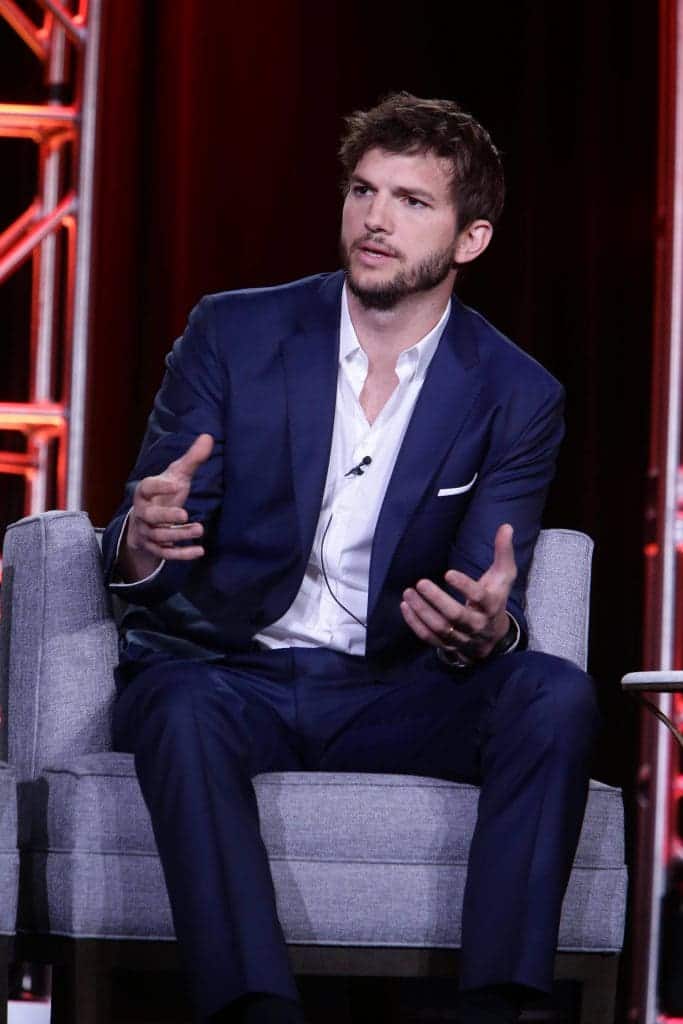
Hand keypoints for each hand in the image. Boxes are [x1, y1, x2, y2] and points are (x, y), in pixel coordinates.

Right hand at [118, 434, 213, 580]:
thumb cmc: (164, 495)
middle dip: (166, 516)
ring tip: (200, 529)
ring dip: (179, 535)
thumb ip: (191, 460)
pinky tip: (200, 552)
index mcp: (145, 493)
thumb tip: (208, 437)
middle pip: (150, 517)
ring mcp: (148, 533)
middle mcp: (143, 513)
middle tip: (185, 514)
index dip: (159, 487)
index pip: (147, 488)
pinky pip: (166, 554)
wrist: (146, 522)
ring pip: (160, 537)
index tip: (176, 484)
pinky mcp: (156, 548)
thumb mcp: (176, 476)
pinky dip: (182, 555)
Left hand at [400, 523, 516, 662]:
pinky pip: (430, 638)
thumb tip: (506, 526)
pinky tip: (405, 607)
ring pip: (440, 628)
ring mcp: (462, 637)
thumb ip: (503, 552)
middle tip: (420, 583)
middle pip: (456, 615)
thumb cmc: (495, 598)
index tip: (448, 573)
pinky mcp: (449, 646)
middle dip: (437, 600)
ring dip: (422, 611)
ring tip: (408, 593)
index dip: (465, 586)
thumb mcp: (503, 576)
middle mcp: (477, 624)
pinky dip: (416, 624)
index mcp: (491, 605)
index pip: (480, 597)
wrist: (494, 637)